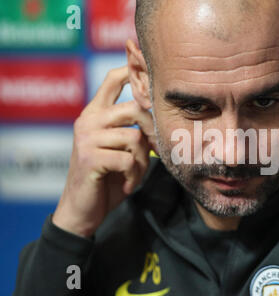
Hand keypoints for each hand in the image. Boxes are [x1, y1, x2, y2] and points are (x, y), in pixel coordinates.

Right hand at [52, 66, 156, 237]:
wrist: (83, 209)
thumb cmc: (107, 178)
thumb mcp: (120, 150)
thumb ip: (132, 131)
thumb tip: (160, 119)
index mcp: (95, 114)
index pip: (112, 80)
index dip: (132, 71)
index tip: (147, 67)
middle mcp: (88, 120)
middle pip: (134, 109)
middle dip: (152, 132)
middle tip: (154, 151)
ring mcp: (86, 138)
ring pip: (135, 137)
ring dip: (142, 161)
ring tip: (134, 174)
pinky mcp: (89, 157)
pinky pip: (127, 159)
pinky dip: (133, 175)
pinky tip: (126, 184)